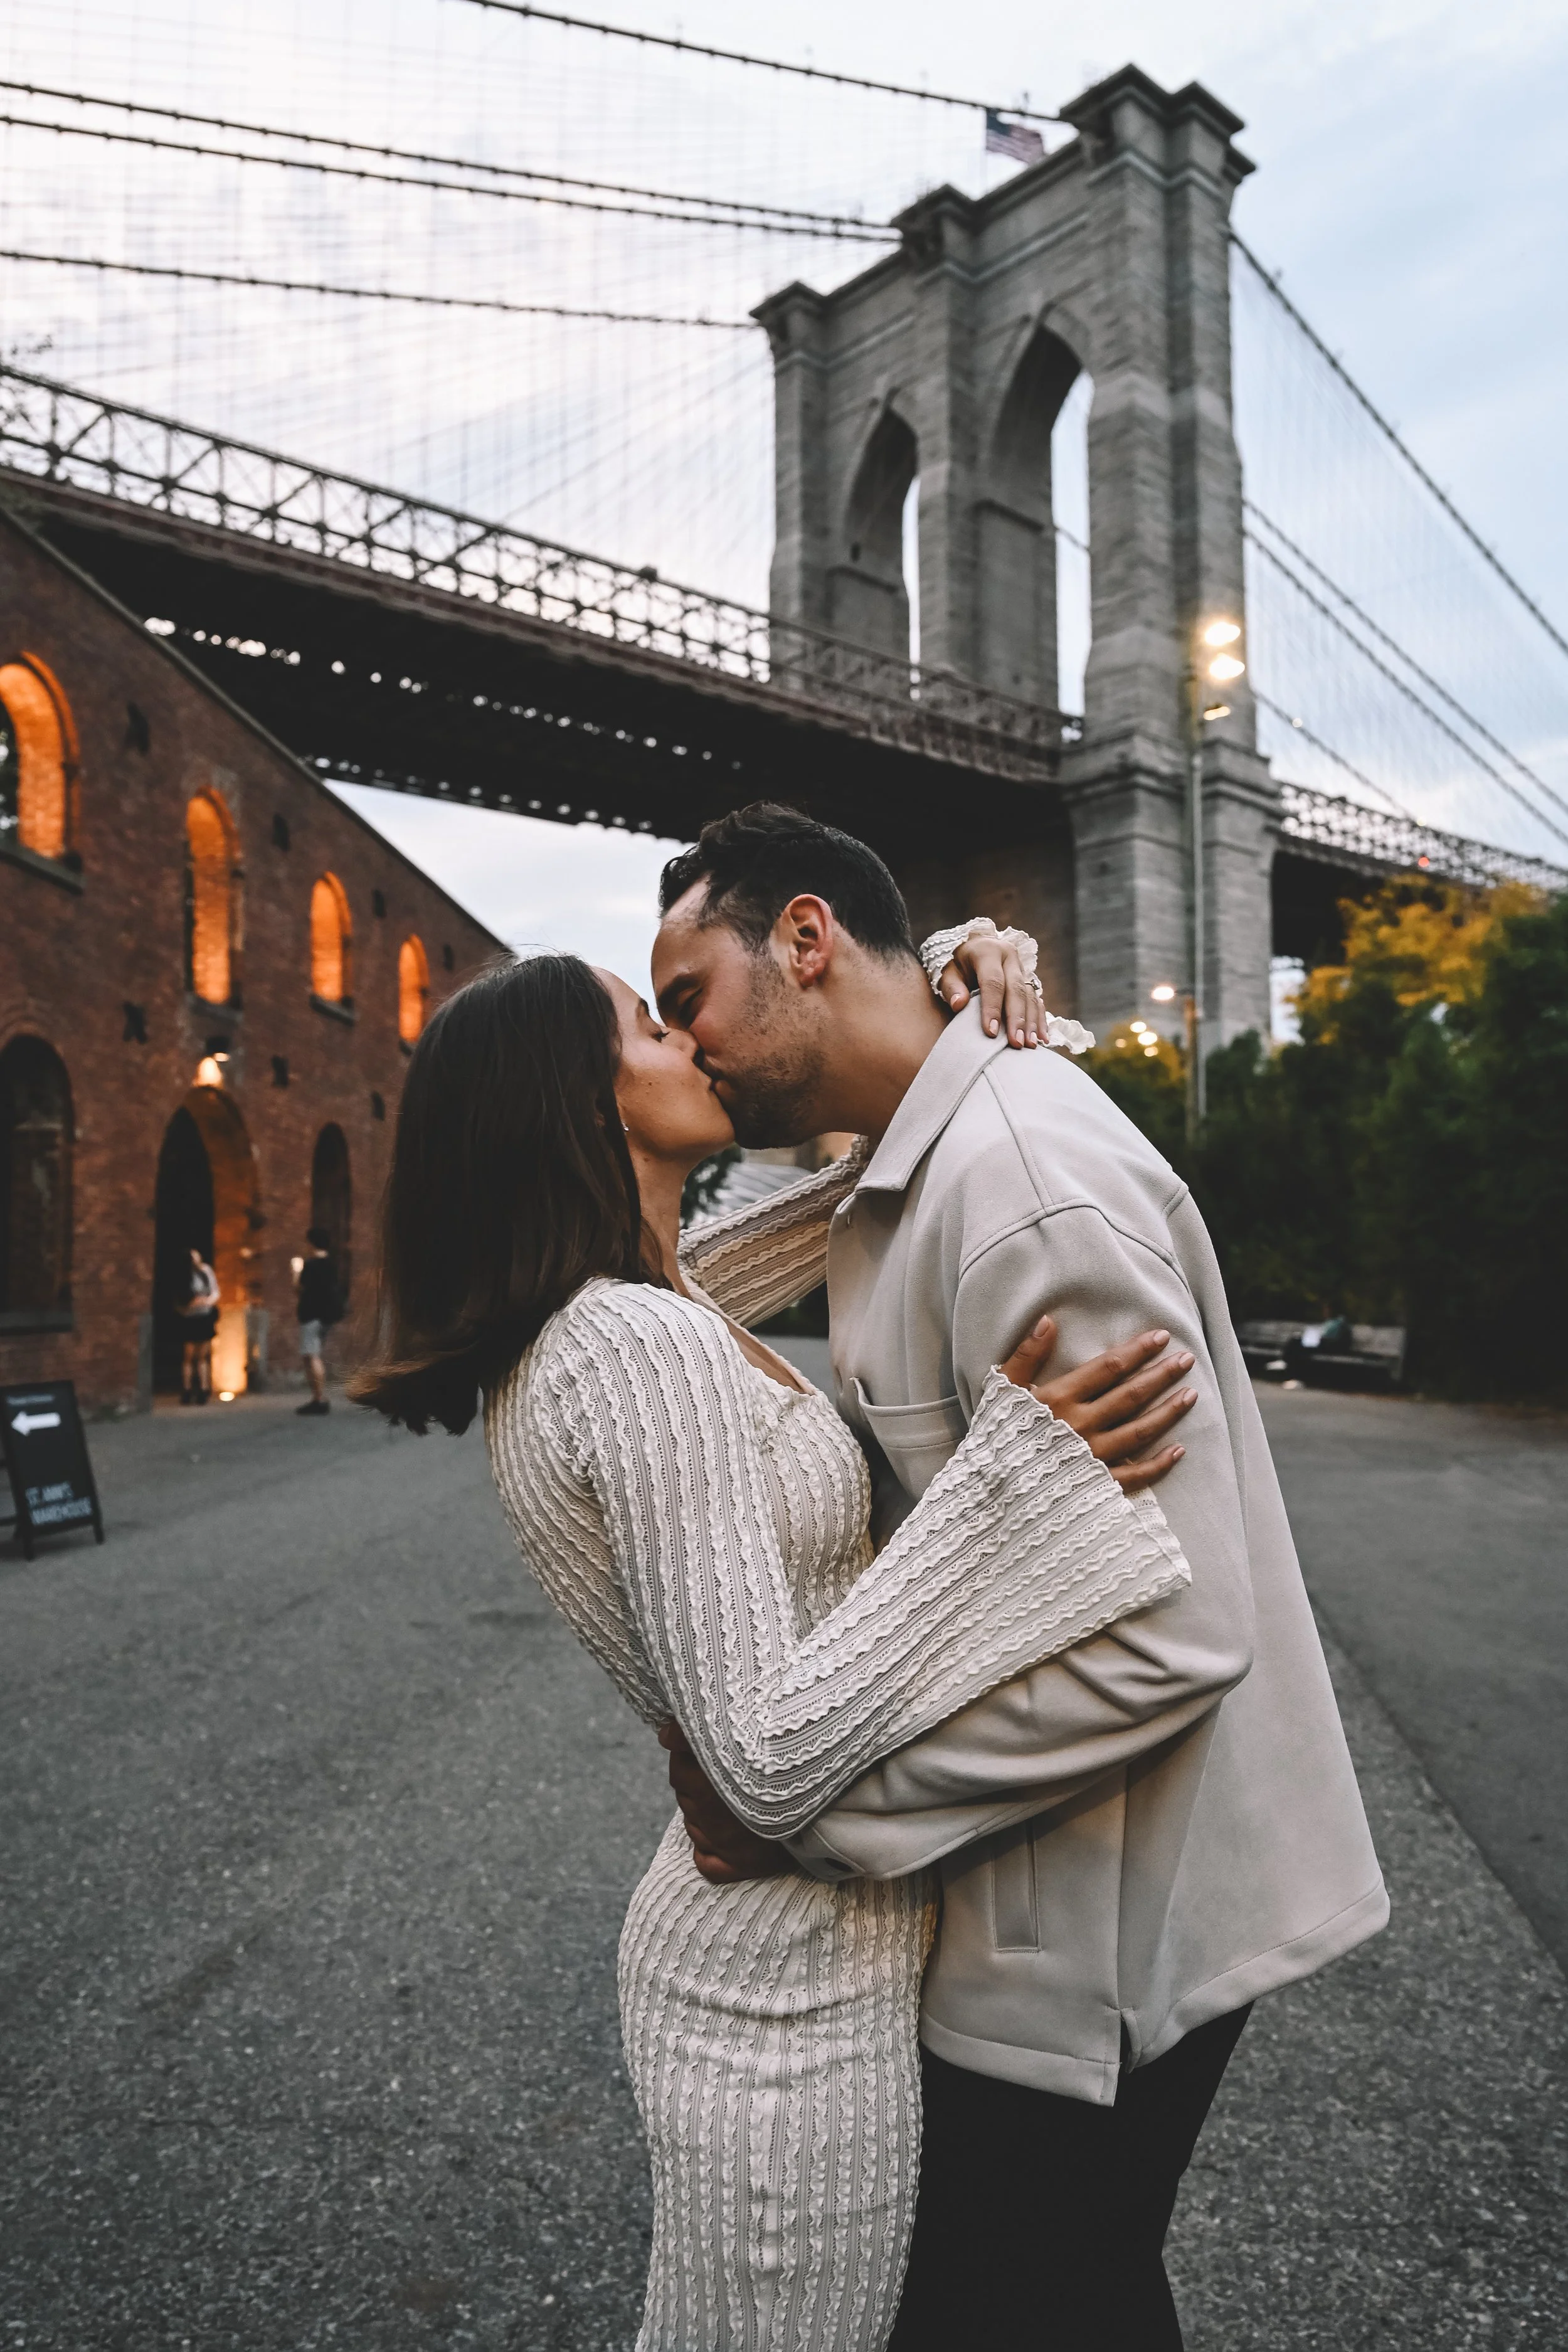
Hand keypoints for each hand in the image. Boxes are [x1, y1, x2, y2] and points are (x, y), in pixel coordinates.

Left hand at [657, 1720, 794, 1884]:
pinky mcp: (739, 1865)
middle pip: (684, 1794)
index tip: (688, 1745)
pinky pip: (706, 1861)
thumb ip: (704, 1734)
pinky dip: (708, 1849)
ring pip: (693, 1825)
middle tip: (720, 1769)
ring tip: (730, 1797)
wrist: (831, 1804)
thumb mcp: (752, 1739)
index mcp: (715, 1777)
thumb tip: (665, 1732)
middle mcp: (714, 1812)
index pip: (679, 1766)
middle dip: (694, 1780)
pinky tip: (721, 1836)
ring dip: (702, 1812)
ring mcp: (724, 1842)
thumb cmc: (792, 1764)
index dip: (684, 1754)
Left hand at [938, 932, 1040, 1047]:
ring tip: (1030, 1045)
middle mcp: (1009, 957)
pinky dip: (1041, 1020)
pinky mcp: (1028, 979)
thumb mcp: (947, 971)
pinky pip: (1037, 1000)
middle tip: (1016, 1043)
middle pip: (1016, 989)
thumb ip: (952, 987)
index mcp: (988, 951)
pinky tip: (1042, 1038)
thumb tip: (959, 1005)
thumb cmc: (956, 964)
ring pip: (1030, 996)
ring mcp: (1021, 968)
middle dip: (1017, 1019)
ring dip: (1032, 1022)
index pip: (993, 982)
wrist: (972, 947)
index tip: (990, 1033)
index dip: (992, 1008)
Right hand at [1001, 1317, 1196, 1491]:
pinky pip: (1135, 1476)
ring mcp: (1092, 1458)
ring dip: (1168, 1412)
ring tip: (1191, 1395)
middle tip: (1186, 1360)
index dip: (1137, 1351)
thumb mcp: (1003, 1391)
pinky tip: (1179, 1451)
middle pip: (1130, 1396)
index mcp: (1059, 1399)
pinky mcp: (1097, 1487)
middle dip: (1161, 1375)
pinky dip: (1159, 1465)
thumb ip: (1025, 1355)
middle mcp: (1081, 1426)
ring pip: (1140, 1431)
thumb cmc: (995, 1438)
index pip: (1108, 1369)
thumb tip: (1048, 1321)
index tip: (1161, 1337)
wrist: (987, 1493)